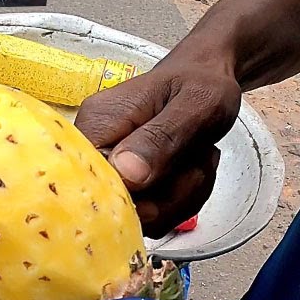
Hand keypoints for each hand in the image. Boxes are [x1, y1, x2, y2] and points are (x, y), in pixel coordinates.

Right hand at [75, 64, 239, 236]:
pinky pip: (154, 218)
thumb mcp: (194, 104)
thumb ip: (161, 139)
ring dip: (183, 197)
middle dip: (170, 195)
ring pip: (141, 219)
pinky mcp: (130, 191)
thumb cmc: (200, 83)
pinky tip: (193, 170)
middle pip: (117, 209)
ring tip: (199, 157)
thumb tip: (126, 175)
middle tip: (197, 158)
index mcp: (96, 126)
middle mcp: (93, 154)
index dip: (132, 195)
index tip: (169, 175)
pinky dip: (184, 201)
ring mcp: (112, 176)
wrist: (206, 81)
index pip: (92, 184)